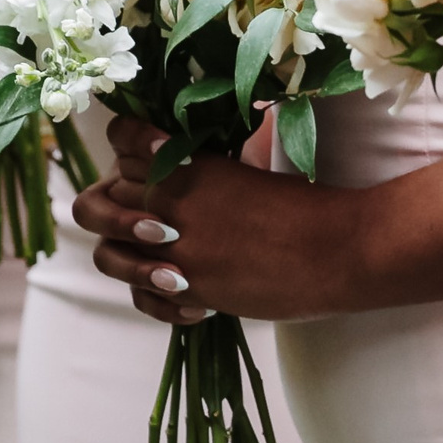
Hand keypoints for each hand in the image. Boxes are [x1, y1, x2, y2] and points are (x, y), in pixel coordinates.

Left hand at [73, 115, 368, 325]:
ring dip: (127, 259)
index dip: (129, 149)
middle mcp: (170, 202)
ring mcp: (175, 249)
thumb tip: (183, 160)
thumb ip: (206, 168)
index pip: (122, 142)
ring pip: (108, 253)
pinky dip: (155, 299)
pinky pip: (142, 299)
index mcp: (186, 162)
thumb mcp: (248, 170)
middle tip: (153, 221)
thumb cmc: (305, 204)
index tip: (146, 157)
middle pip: (101, 200)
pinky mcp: (190, 290)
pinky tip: (184, 294)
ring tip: (162, 263)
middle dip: (118, 210)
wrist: (340, 249)